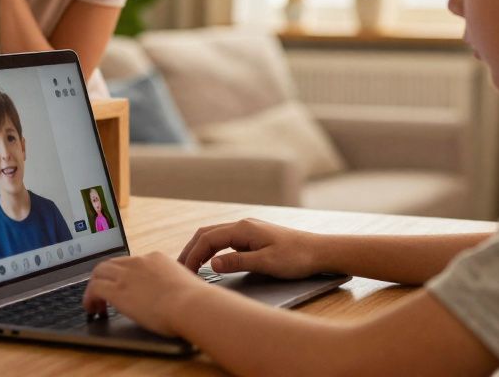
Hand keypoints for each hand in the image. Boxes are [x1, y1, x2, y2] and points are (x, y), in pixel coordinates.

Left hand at [82, 252, 204, 336]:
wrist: (190, 304)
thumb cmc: (194, 301)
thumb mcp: (184, 285)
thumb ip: (173, 285)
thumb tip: (173, 295)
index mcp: (156, 259)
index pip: (132, 262)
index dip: (124, 275)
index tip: (124, 287)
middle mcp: (139, 262)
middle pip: (112, 263)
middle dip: (105, 278)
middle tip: (103, 295)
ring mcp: (127, 274)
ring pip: (99, 272)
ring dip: (95, 287)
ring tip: (96, 304)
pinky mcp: (117, 290)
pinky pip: (94, 288)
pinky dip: (89, 298)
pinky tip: (93, 310)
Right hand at [177, 218, 321, 278]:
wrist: (319, 251)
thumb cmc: (296, 257)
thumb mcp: (266, 263)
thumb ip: (238, 262)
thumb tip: (211, 263)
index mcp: (243, 228)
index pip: (208, 239)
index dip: (192, 255)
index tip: (184, 272)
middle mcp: (243, 225)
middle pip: (206, 233)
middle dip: (190, 250)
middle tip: (179, 269)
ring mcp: (248, 230)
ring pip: (215, 235)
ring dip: (200, 249)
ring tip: (189, 266)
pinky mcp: (253, 237)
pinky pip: (225, 240)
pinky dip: (211, 249)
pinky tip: (210, 261)